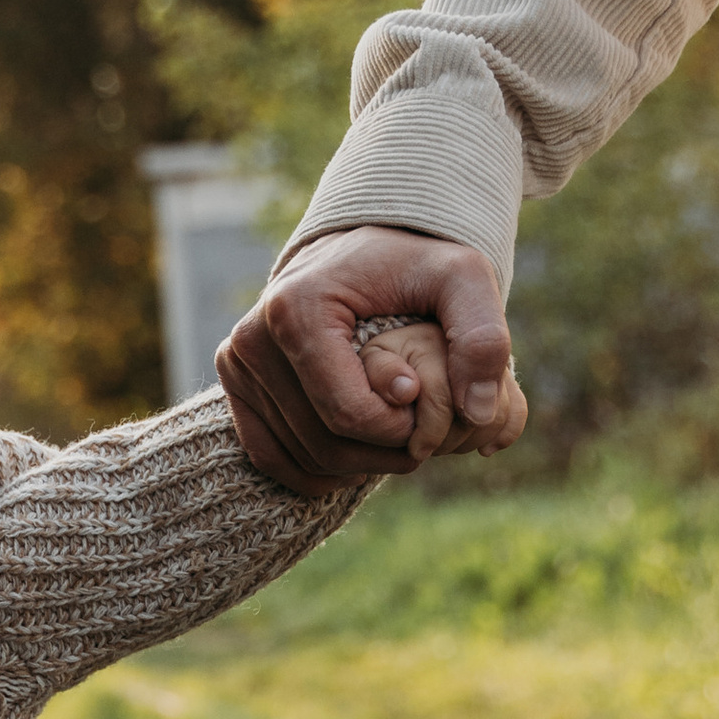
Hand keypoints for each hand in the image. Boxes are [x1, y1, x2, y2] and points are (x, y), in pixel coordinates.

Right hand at [219, 228, 523, 492]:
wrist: (362, 247)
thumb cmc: (414, 262)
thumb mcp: (465, 278)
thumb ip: (483, 337)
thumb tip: (478, 412)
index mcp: (297, 308)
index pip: (348, 413)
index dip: (398, 429)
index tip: (426, 403)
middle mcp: (253, 338)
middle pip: (323, 443)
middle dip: (381, 453)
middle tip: (419, 432)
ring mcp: (237, 364)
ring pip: (301, 458)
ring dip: (357, 466)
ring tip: (395, 434)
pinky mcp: (235, 385)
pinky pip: (271, 458)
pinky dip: (319, 471)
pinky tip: (358, 452)